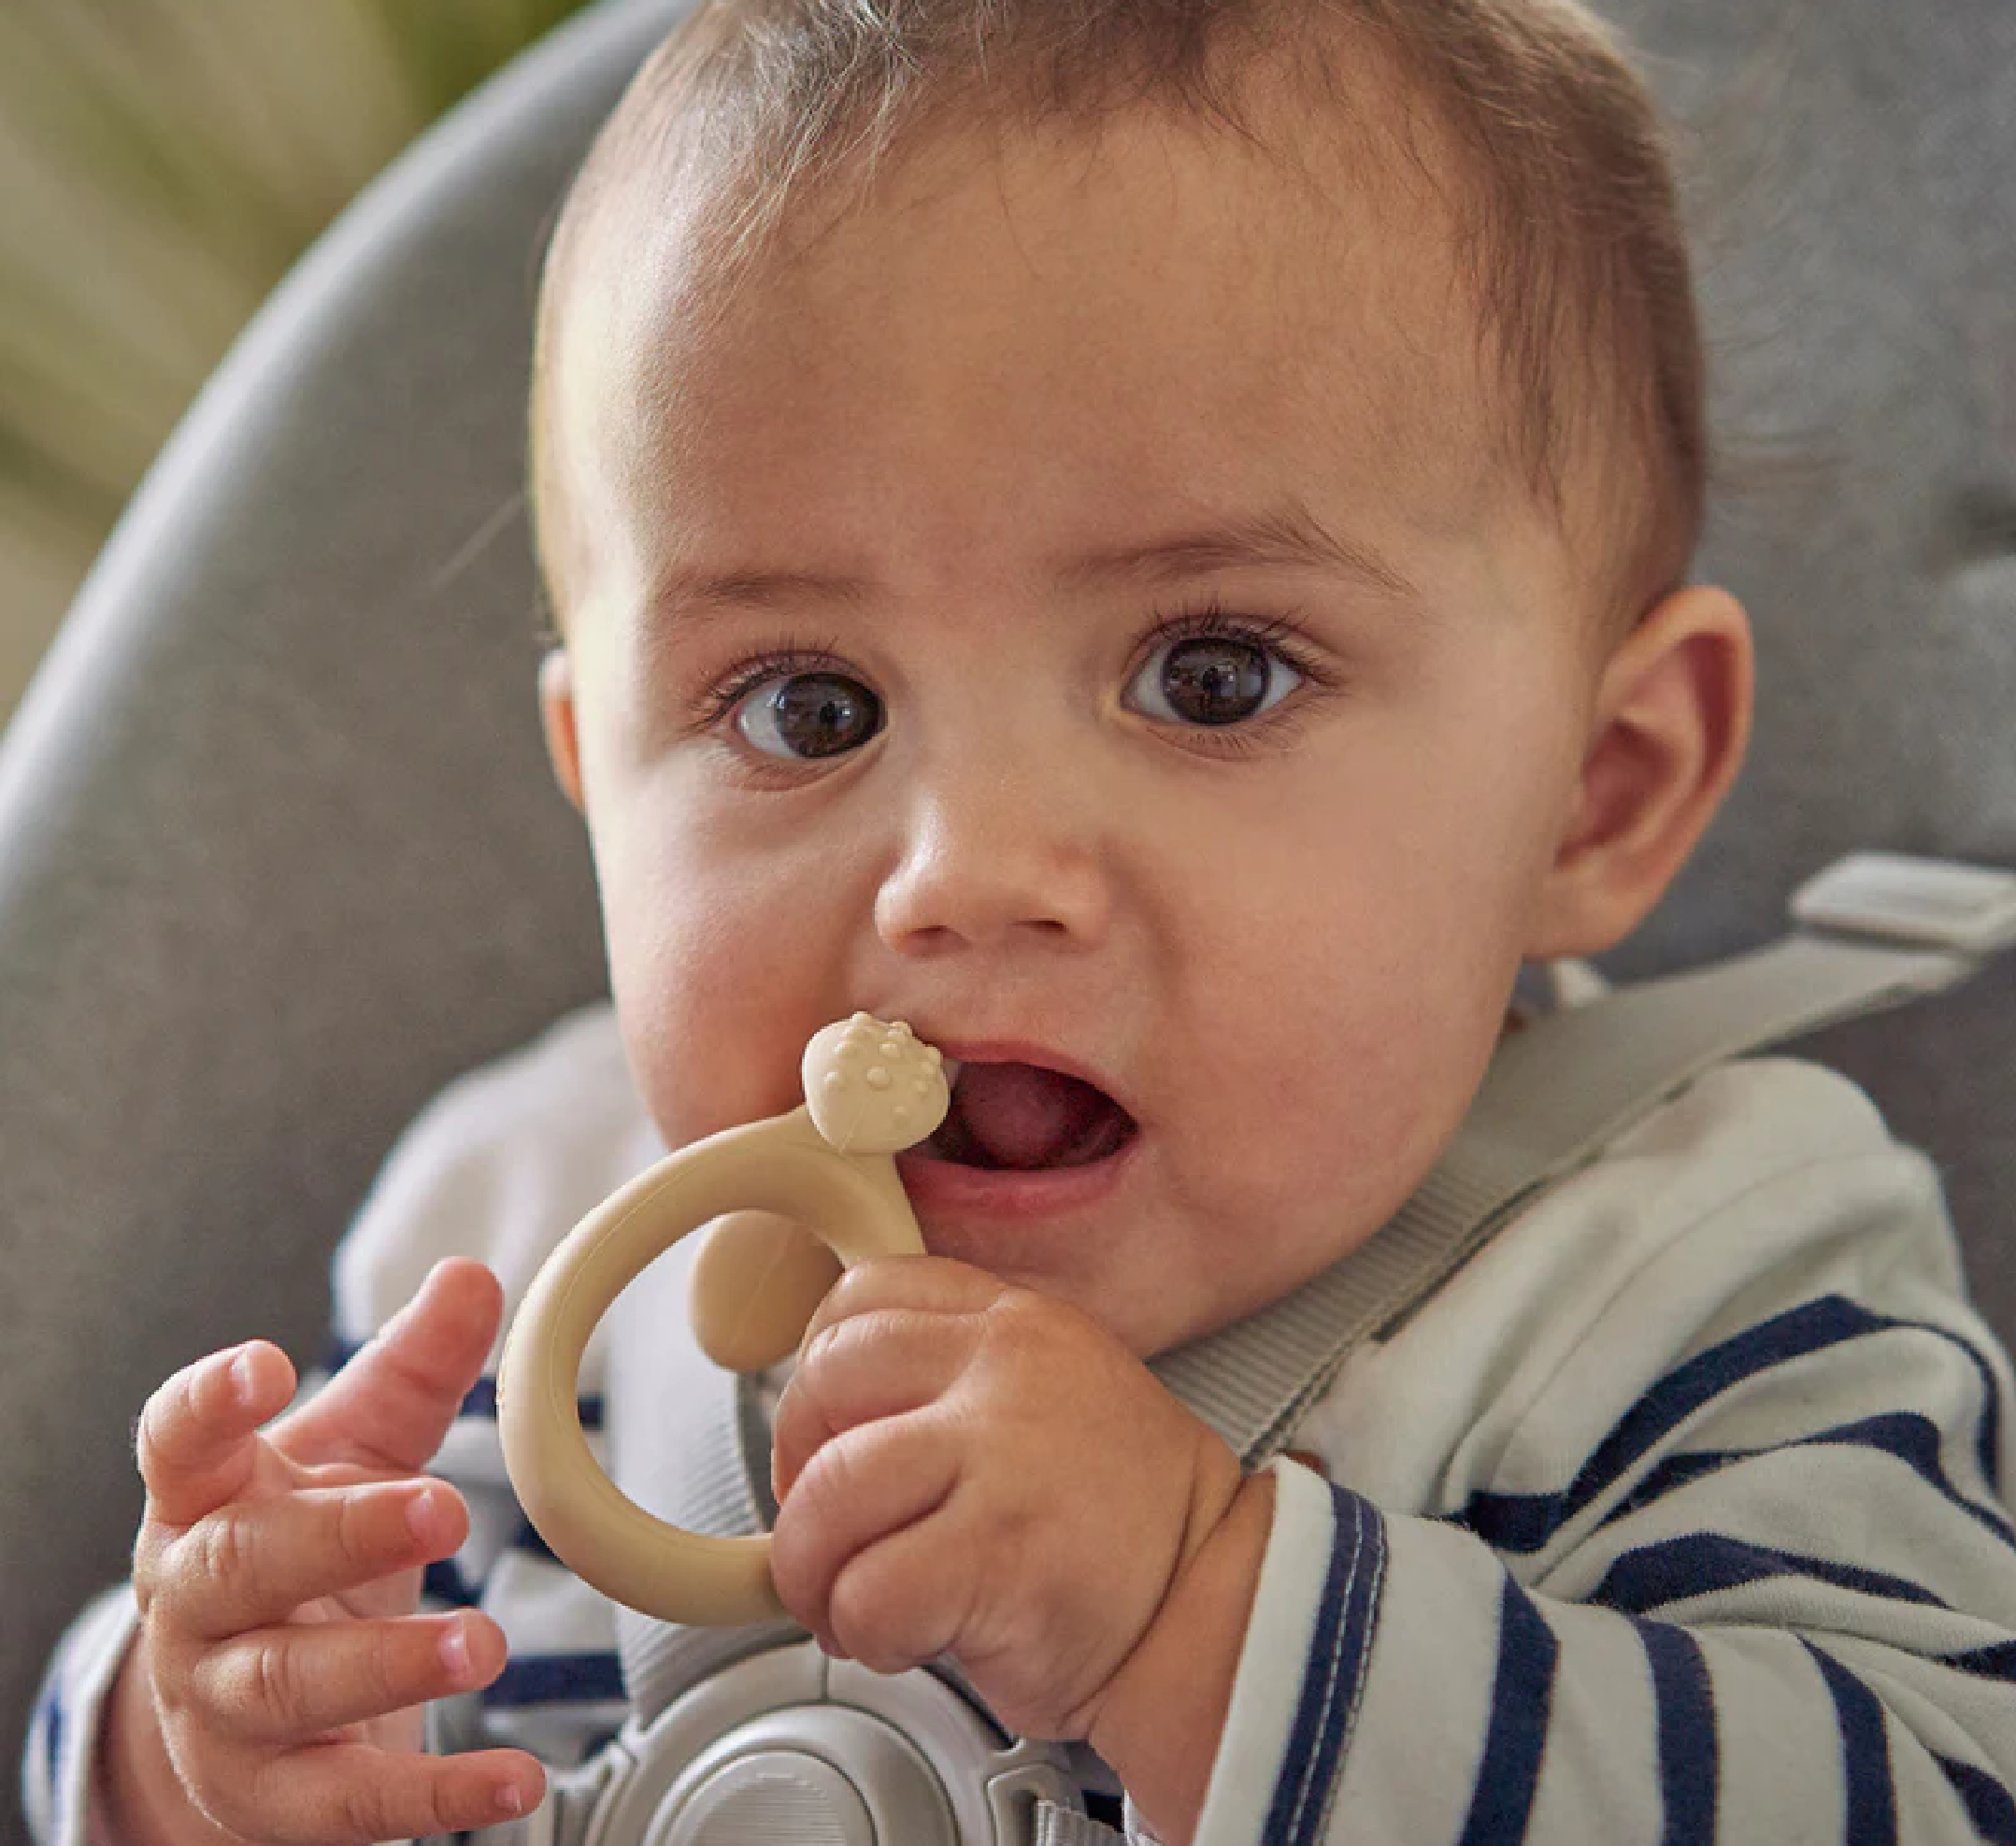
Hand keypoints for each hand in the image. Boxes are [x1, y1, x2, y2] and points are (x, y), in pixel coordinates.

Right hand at [109, 1258, 545, 1844]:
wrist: (244, 1707)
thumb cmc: (302, 1544)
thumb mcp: (358, 1448)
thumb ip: (416, 1366)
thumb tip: (474, 1276)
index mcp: (204, 1501)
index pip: (177, 1443)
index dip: (210, 1402)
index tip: (265, 1364)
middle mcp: (194, 1603)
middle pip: (243, 1565)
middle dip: (340, 1536)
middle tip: (442, 1508)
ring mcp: (219, 1706)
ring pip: (285, 1684)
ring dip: (387, 1663)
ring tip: (484, 1641)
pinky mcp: (270, 1799)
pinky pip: (347, 1805)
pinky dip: (434, 1799)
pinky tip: (513, 1784)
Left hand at [768, 1256, 1248, 1743]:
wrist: (1216, 1613)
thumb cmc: (1126, 1530)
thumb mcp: (1046, 1402)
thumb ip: (948, 1387)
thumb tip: (820, 1435)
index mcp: (1015, 1323)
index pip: (860, 1295)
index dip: (816, 1381)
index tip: (826, 1444)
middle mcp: (1006, 1370)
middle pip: (822, 1386)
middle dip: (800, 1484)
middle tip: (832, 1542)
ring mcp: (1003, 1453)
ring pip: (827, 1496)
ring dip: (819, 1576)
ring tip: (862, 1606)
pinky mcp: (998, 1550)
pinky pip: (866, 1591)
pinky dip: (867, 1633)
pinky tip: (914, 1638)